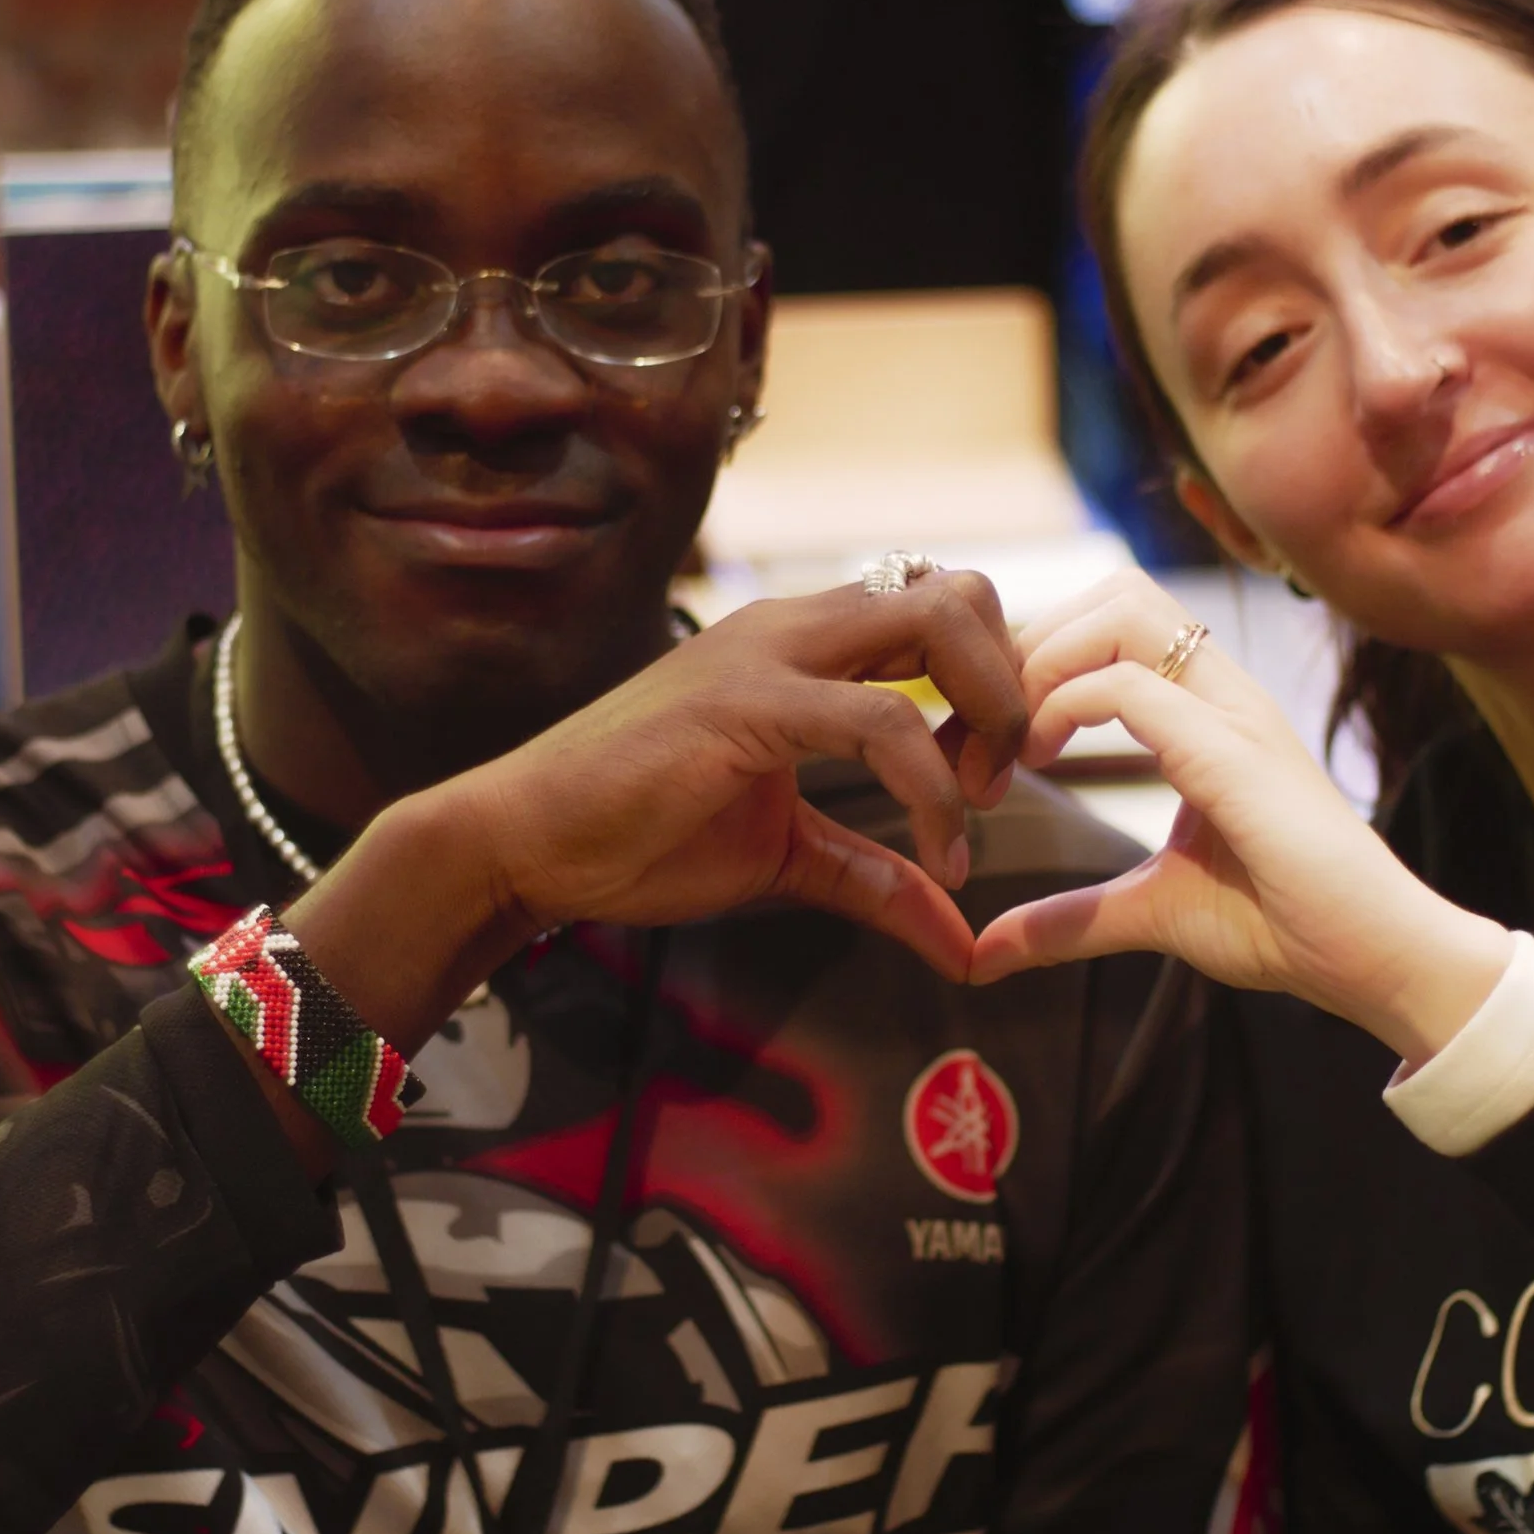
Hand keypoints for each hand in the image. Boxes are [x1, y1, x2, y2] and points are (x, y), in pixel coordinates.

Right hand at [444, 570, 1028, 983]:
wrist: (524, 844)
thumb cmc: (639, 836)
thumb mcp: (787, 855)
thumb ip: (877, 879)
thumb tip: (963, 941)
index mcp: (805, 641)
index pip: (942, 608)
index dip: (993, 684)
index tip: (986, 778)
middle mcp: (795, 624)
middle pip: (959, 592)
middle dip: (1008, 683)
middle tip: (994, 781)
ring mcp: (768, 654)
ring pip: (936, 621)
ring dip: (988, 718)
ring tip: (969, 813)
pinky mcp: (744, 704)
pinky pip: (880, 721)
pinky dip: (930, 792)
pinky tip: (933, 859)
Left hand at [969, 572, 1508, 1061]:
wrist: (1377, 961)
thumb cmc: (1286, 924)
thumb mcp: (1150, 911)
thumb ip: (1071, 920)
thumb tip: (987, 952)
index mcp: (1210, 711)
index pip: (1117, 620)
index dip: (1040, 658)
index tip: (991, 737)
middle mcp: (1226, 694)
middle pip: (1117, 590)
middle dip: (1036, 639)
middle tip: (988, 724)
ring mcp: (1236, 715)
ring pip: (1125, 609)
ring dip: (1048, 659)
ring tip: (1013, 736)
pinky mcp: (1238, 755)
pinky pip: (1134, 687)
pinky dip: (1066, 706)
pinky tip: (1040, 759)